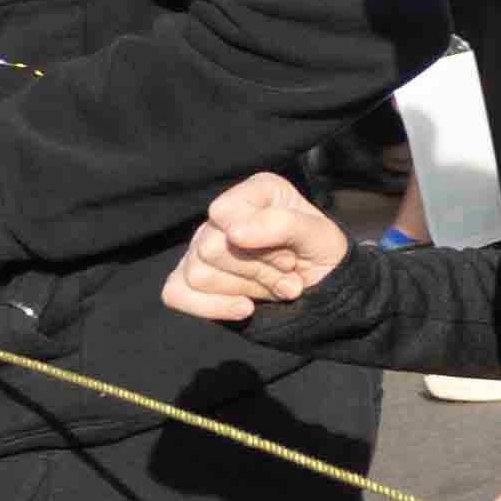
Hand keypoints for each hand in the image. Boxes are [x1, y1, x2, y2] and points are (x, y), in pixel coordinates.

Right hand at [161, 171, 349, 321]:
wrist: (325, 294)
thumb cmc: (322, 256)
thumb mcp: (320, 237)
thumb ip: (283, 224)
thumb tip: (234, 233)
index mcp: (255, 193)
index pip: (225, 212)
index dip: (258, 239)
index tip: (290, 254)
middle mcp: (222, 217)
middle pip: (211, 249)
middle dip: (258, 270)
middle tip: (286, 271)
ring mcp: (200, 248)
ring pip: (199, 275)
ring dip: (248, 289)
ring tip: (275, 286)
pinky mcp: (190, 280)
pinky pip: (175, 293)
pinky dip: (214, 307)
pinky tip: (247, 307)